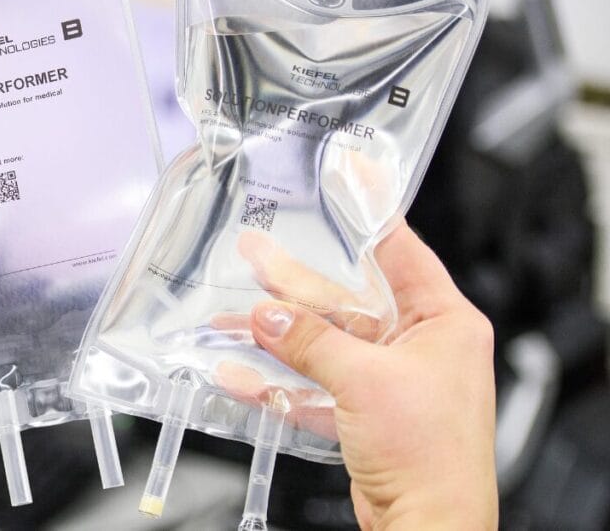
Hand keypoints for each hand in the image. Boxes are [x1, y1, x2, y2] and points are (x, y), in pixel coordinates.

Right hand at [250, 221, 496, 528]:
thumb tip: (266, 314)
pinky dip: (280, 381)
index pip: (400, 252)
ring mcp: (390, 380)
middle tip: (255, 253)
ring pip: (324, 343)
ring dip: (277, 334)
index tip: (345, 179)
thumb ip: (310, 342)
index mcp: (443, 322)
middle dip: (295, 282)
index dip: (368, 215)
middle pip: (346, 300)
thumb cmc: (431, 456)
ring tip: (231, 315)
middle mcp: (419, 346)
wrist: (427, 525)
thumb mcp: (365, 380)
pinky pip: (316, 384)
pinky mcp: (365, 412)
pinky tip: (240, 373)